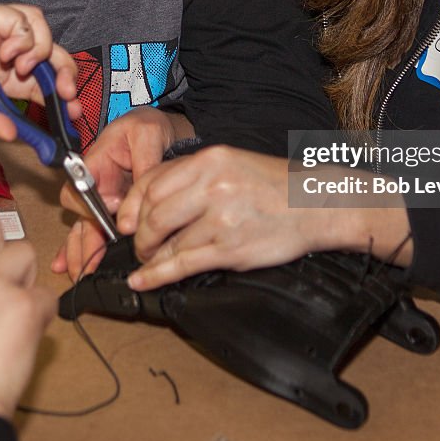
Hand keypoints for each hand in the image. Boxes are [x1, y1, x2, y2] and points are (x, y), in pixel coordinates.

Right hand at [0, 0, 78, 139]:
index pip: (44, 87)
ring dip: (47, 57)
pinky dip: (26, 38)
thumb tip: (13, 136)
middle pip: (55, 60)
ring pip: (46, 35)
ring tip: (24, 73)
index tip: (70, 120)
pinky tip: (7, 55)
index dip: (62, 101)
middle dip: (67, 79)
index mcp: (1, 80)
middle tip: (67, 100)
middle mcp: (6, 56)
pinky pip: (26, 20)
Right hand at [50, 107, 190, 277]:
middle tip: (85, 266)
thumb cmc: (148, 126)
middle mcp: (93, 185)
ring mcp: (102, 198)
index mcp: (95, 163)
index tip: (112, 208)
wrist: (160, 130)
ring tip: (77, 272)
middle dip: (82, 243)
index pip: (79, 190)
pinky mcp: (113, 208)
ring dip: (81, 251)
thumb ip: (143, 161)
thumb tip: (136, 192)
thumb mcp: (147, 134)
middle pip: (80, 217)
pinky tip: (71, 265)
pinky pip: (94, 229)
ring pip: (85, 228)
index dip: (90, 205)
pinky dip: (82, 248)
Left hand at [116, 146, 411, 289]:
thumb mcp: (230, 163)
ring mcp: (221, 218)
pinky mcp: (230, 249)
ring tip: (147, 260)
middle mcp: (212, 185)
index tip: (125, 220)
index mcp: (209, 159)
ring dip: (148, 255)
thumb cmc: (272, 184)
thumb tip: (148, 196)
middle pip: (153, 213)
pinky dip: (156, 276)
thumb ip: (191, 175)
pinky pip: (181, 265)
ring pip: (165, 241)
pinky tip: (143, 281)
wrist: (315, 204)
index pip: (152, 182)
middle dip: (138, 234)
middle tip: (139, 245)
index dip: (131, 205)